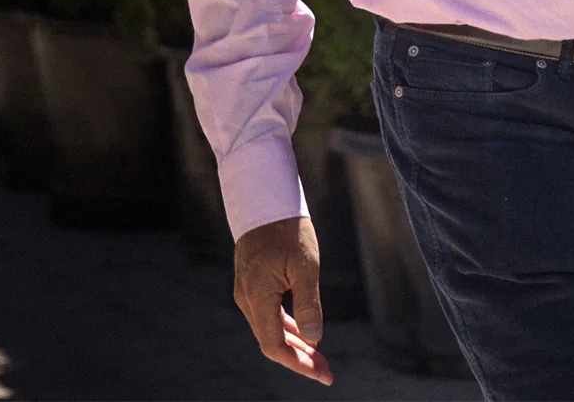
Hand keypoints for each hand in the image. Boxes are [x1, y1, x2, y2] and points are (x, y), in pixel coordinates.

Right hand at [234, 216, 330, 384]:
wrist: (264, 200)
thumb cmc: (287, 228)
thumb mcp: (305, 264)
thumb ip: (309, 303)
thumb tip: (315, 340)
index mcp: (257, 295)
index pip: (274, 345)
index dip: (299, 364)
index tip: (323, 373)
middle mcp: (246, 298)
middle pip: (271, 342)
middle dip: (300, 359)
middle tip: (327, 370)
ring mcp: (246, 292)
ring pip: (269, 330)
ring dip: (294, 345)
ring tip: (319, 356)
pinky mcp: (251, 285)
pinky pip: (267, 316)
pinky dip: (286, 328)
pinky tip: (304, 333)